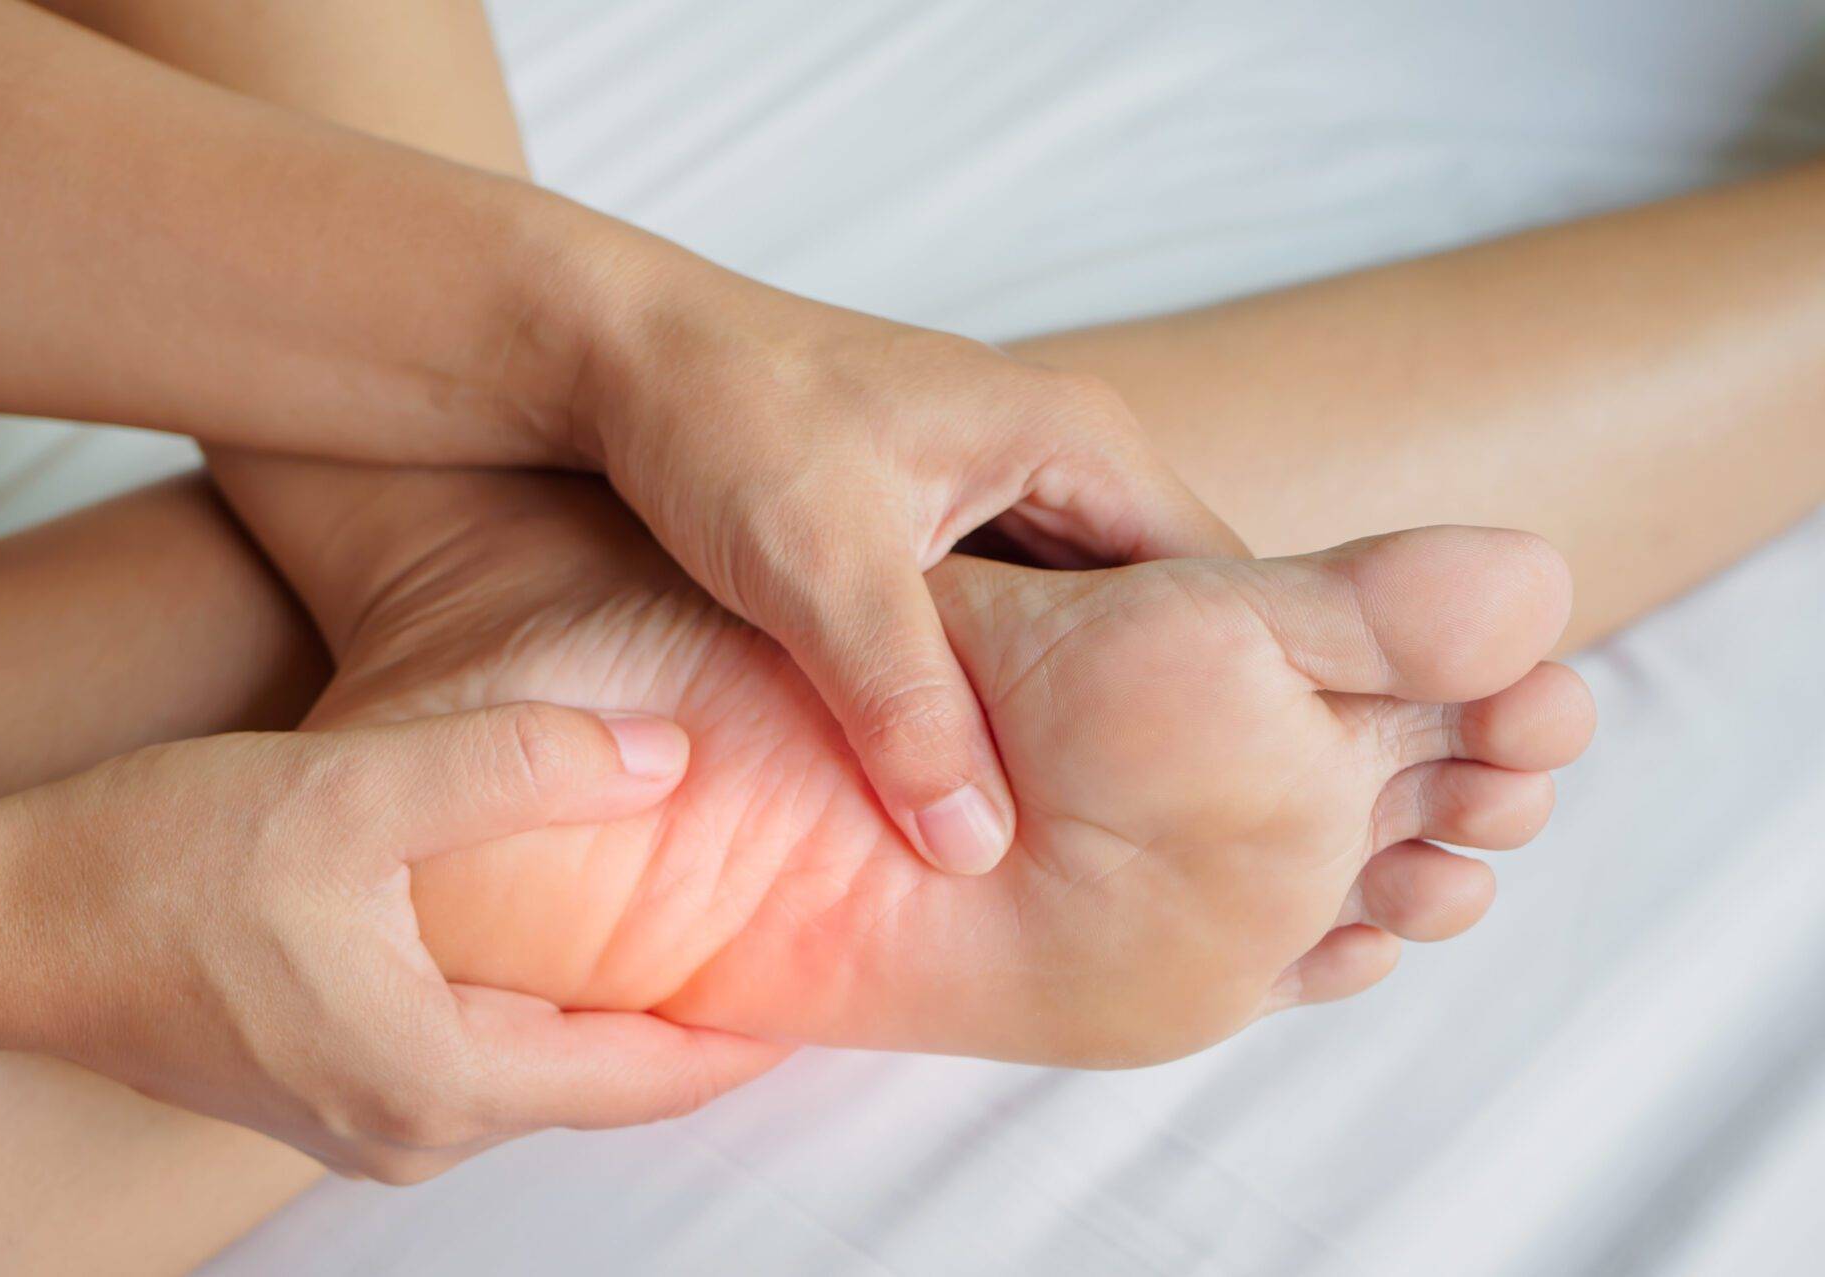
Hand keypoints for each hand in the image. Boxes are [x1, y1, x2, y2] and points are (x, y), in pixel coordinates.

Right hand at [0, 703, 781, 1181]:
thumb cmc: (150, 864)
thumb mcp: (350, 791)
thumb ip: (519, 766)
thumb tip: (667, 758)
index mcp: (437, 1076)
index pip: (644, 1079)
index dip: (744, 1031)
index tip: (825, 978)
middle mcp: (412, 1126)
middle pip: (604, 1085)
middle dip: (696, 1026)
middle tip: (778, 943)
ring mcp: (367, 1117)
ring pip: (543, 1074)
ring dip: (621, 1017)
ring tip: (694, 932)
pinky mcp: (332, 1084)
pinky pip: (482, 1060)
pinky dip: (547, 1011)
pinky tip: (566, 940)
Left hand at [569, 260, 1245, 874]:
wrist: (613, 354)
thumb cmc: (718, 419)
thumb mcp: (818, 566)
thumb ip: (904, 701)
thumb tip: (977, 843)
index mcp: (1077, 441)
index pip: (1226, 586)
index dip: (1248, 701)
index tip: (1240, 815)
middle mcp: (1064, 459)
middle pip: (1165, 617)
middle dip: (1166, 726)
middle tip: (1171, 854)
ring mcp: (1005, 490)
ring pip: (1086, 629)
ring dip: (1084, 719)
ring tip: (1098, 840)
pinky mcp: (945, 524)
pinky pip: (1019, 625)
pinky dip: (1017, 695)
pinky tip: (999, 780)